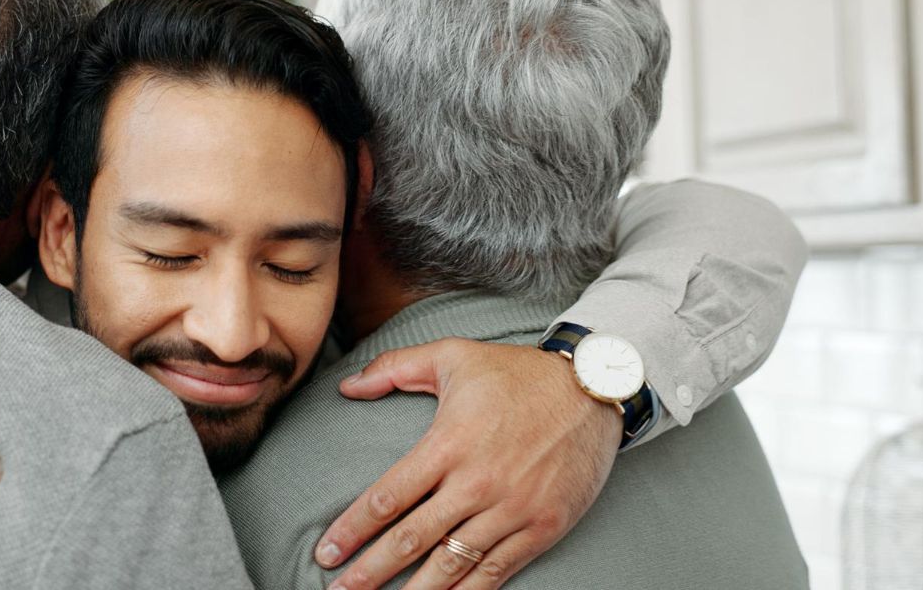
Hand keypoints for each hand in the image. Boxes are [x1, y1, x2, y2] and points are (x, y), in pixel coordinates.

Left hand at [314, 338, 619, 589]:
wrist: (596, 388)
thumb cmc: (519, 372)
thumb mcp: (454, 355)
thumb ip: (396, 367)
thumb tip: (347, 386)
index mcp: (448, 443)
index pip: (388, 497)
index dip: (352, 529)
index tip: (326, 551)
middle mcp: (477, 482)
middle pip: (411, 539)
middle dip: (369, 571)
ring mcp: (511, 510)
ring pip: (451, 564)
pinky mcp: (542, 527)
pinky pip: (497, 571)